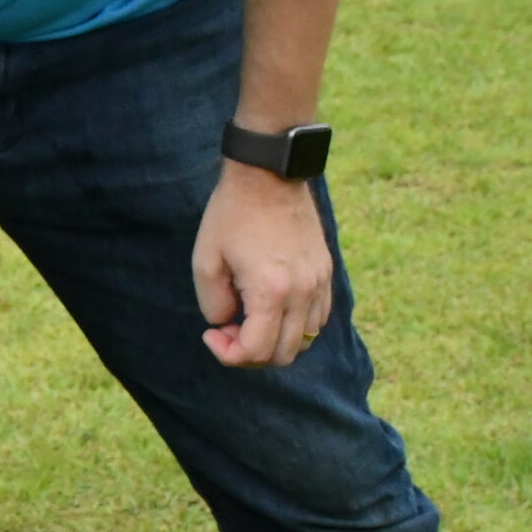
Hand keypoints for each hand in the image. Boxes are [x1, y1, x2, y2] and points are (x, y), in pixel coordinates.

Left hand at [193, 162, 333, 367]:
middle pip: (284, 354)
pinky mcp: (326, 272)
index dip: (228, 354)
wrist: (269, 176)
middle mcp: (303, 291)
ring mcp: (319, 282)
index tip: (210, 332)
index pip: (256, 351)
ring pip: (306, 340)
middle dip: (250, 353)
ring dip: (274, 341)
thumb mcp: (205, 262)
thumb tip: (228, 324)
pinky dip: (295, 326)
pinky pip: (318, 318)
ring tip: (248, 318)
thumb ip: (213, 304)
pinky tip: (270, 307)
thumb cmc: (231, 216)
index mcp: (271, 290)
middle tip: (228, 328)